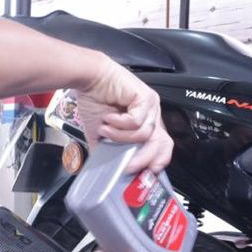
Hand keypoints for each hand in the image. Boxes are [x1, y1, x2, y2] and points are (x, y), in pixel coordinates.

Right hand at [77, 55, 173, 173]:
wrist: (89, 79)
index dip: (158, 160)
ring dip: (121, 136)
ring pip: (145, 134)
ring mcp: (151, 106)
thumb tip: (107, 170)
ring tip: (106, 129)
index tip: (147, 172)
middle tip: (129, 166)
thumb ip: (108, 150)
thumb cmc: (95, 100)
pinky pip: (136, 121)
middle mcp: (152, 115)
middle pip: (160, 143)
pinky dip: (120, 123)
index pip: (162, 146)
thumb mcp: (100, 134)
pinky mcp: (146, 97)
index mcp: (145, 124)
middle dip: (144, 158)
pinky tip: (109, 117)